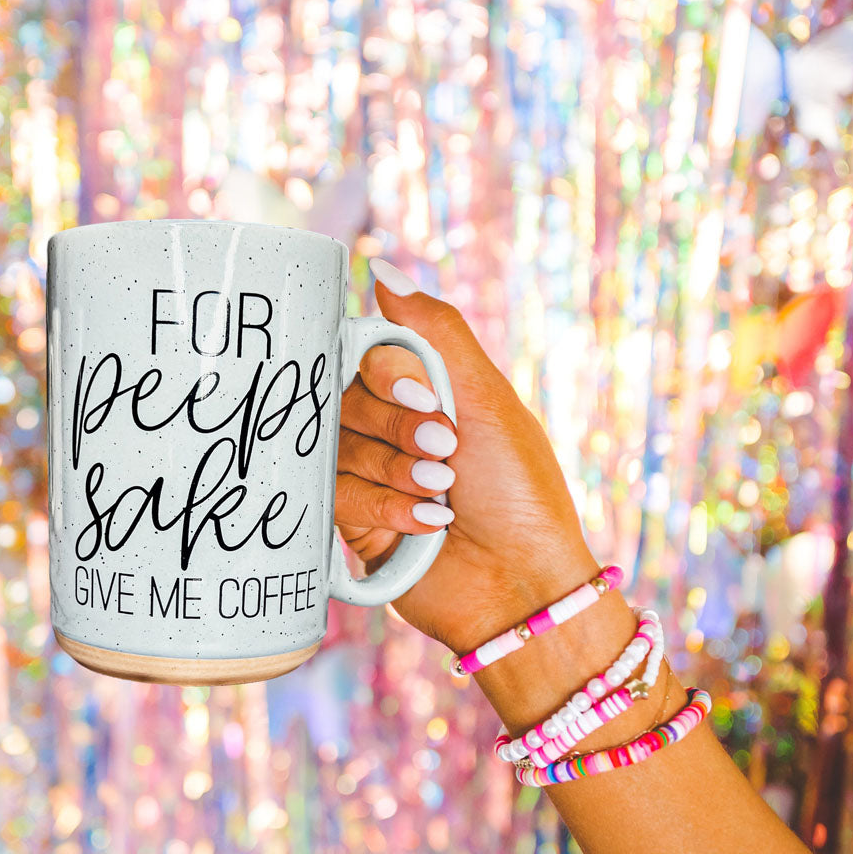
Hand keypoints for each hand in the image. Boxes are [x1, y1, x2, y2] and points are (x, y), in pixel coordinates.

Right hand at [334, 258, 600, 654]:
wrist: (520, 586)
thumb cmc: (519, 490)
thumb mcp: (487, 399)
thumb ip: (434, 330)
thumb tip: (380, 268)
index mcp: (424, 390)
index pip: (365, 354)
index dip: (387, 376)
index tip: (428, 399)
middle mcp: (389, 427)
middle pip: (345, 399)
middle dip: (397, 428)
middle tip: (445, 452)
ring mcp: (368, 474)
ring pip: (334, 448)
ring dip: (393, 470)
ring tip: (441, 493)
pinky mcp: (352, 522)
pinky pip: (333, 496)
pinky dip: (383, 507)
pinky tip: (426, 524)